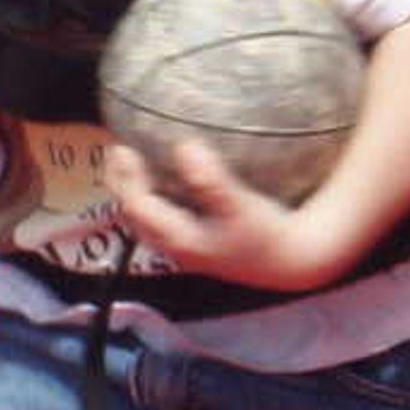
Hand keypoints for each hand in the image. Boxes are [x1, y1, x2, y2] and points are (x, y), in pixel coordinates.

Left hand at [103, 137, 346, 291]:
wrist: (292, 262)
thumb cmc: (268, 233)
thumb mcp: (241, 206)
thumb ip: (211, 180)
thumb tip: (185, 147)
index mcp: (179, 238)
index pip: (137, 206)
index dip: (126, 178)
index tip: (122, 147)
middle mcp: (176, 247)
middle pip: (133, 214)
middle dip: (121, 184)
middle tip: (117, 150)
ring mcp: (186, 248)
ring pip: (146, 220)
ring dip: (135, 191)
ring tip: (131, 162)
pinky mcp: (199, 244)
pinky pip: (163, 219)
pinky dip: (154, 198)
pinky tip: (163, 180)